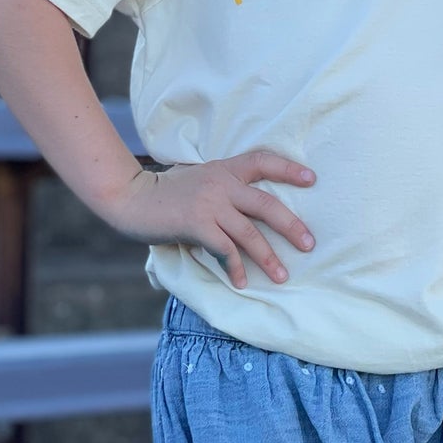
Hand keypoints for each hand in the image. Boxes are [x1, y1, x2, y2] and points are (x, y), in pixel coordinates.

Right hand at [100, 150, 315, 286]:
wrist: (130, 197)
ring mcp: (210, 204)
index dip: (288, 169)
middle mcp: (221, 183)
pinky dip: (235, 267)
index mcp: (224, 169)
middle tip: (309, 244)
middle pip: (267, 204)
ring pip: (250, 233)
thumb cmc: (166, 192)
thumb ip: (223, 186)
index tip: (312, 179)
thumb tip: (248, 206)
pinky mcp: (197, 224)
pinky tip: (241, 281)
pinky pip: (225, 249)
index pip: (262, 160)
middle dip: (291, 225)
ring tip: (282, 275)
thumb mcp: (199, 178)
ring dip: (268, 257)